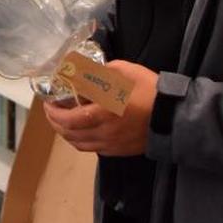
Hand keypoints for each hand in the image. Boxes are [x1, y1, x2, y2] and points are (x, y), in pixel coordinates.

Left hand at [43, 60, 158, 156]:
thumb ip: (100, 72)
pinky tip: (81, 131)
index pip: (69, 119)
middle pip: (70, 134)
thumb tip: (81, 71)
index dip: (54, 113)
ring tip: (62, 121)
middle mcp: (104, 132)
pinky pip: (92, 149)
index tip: (48, 103)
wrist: (175, 117)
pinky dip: (81, 141)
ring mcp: (112, 145)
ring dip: (66, 134)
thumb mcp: (124, 72)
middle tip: (51, 111)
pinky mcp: (119, 151)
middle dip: (56, 123)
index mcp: (104, 112)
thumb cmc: (150, 91)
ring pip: (79, 144)